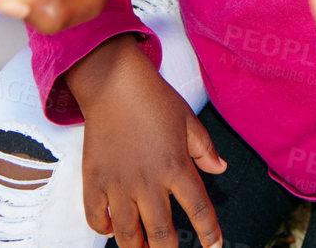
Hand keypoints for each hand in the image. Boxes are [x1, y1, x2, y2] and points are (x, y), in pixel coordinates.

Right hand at [70, 38, 227, 247]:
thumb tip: (221, 169)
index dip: (209, 233)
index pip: (199, 210)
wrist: (114, 84)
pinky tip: (113, 229)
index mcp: (176, 167)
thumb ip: (205, 149)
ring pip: (128, 234)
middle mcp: (148, 182)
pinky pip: (96, 218)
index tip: (214, 246)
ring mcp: (118, 185)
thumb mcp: (188, 121)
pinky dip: (104, 229)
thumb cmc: (153, 99)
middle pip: (162, 233)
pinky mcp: (94, 181)